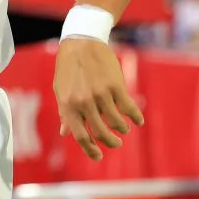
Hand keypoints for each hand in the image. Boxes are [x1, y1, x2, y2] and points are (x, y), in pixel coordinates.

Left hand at [53, 38, 144, 160]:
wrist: (82, 41)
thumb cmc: (69, 67)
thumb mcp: (61, 89)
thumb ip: (65, 111)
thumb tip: (65, 132)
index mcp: (68, 104)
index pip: (80, 135)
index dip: (90, 149)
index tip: (98, 156)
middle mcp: (84, 102)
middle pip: (100, 132)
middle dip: (110, 141)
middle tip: (116, 142)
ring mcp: (100, 94)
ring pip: (116, 122)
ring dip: (122, 129)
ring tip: (123, 128)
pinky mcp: (116, 85)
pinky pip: (129, 108)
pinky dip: (135, 117)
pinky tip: (137, 121)